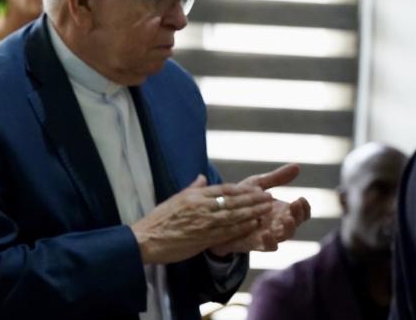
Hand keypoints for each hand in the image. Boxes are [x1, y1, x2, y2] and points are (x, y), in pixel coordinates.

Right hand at [132, 175, 273, 264]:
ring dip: (253, 211)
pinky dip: (242, 227)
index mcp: (193, 195)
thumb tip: (202, 177)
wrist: (147, 238)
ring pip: (234, 214)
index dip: (242, 190)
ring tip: (268, 208)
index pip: (223, 189)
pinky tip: (254, 224)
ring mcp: (203, 221)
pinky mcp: (204, 237)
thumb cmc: (159, 220)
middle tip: (269, 197)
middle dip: (253, 199)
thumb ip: (192, 188)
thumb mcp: (175, 198)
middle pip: (233, 201)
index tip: (257, 189)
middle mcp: (200, 206)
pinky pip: (228, 230)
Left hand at [208, 163, 311, 254]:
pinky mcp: (256, 244)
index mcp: (282, 211)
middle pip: (296, 223)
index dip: (304, 207)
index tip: (301, 198)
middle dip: (298, 215)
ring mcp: (269, 235)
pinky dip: (270, 241)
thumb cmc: (242, 201)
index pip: (301, 212)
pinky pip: (268, 247)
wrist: (219, 215)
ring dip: (288, 228)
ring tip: (287, 218)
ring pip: (285, 236)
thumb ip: (276, 178)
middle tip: (295, 205)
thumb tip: (297, 166)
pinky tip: (267, 233)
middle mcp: (278, 224)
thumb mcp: (258, 185)